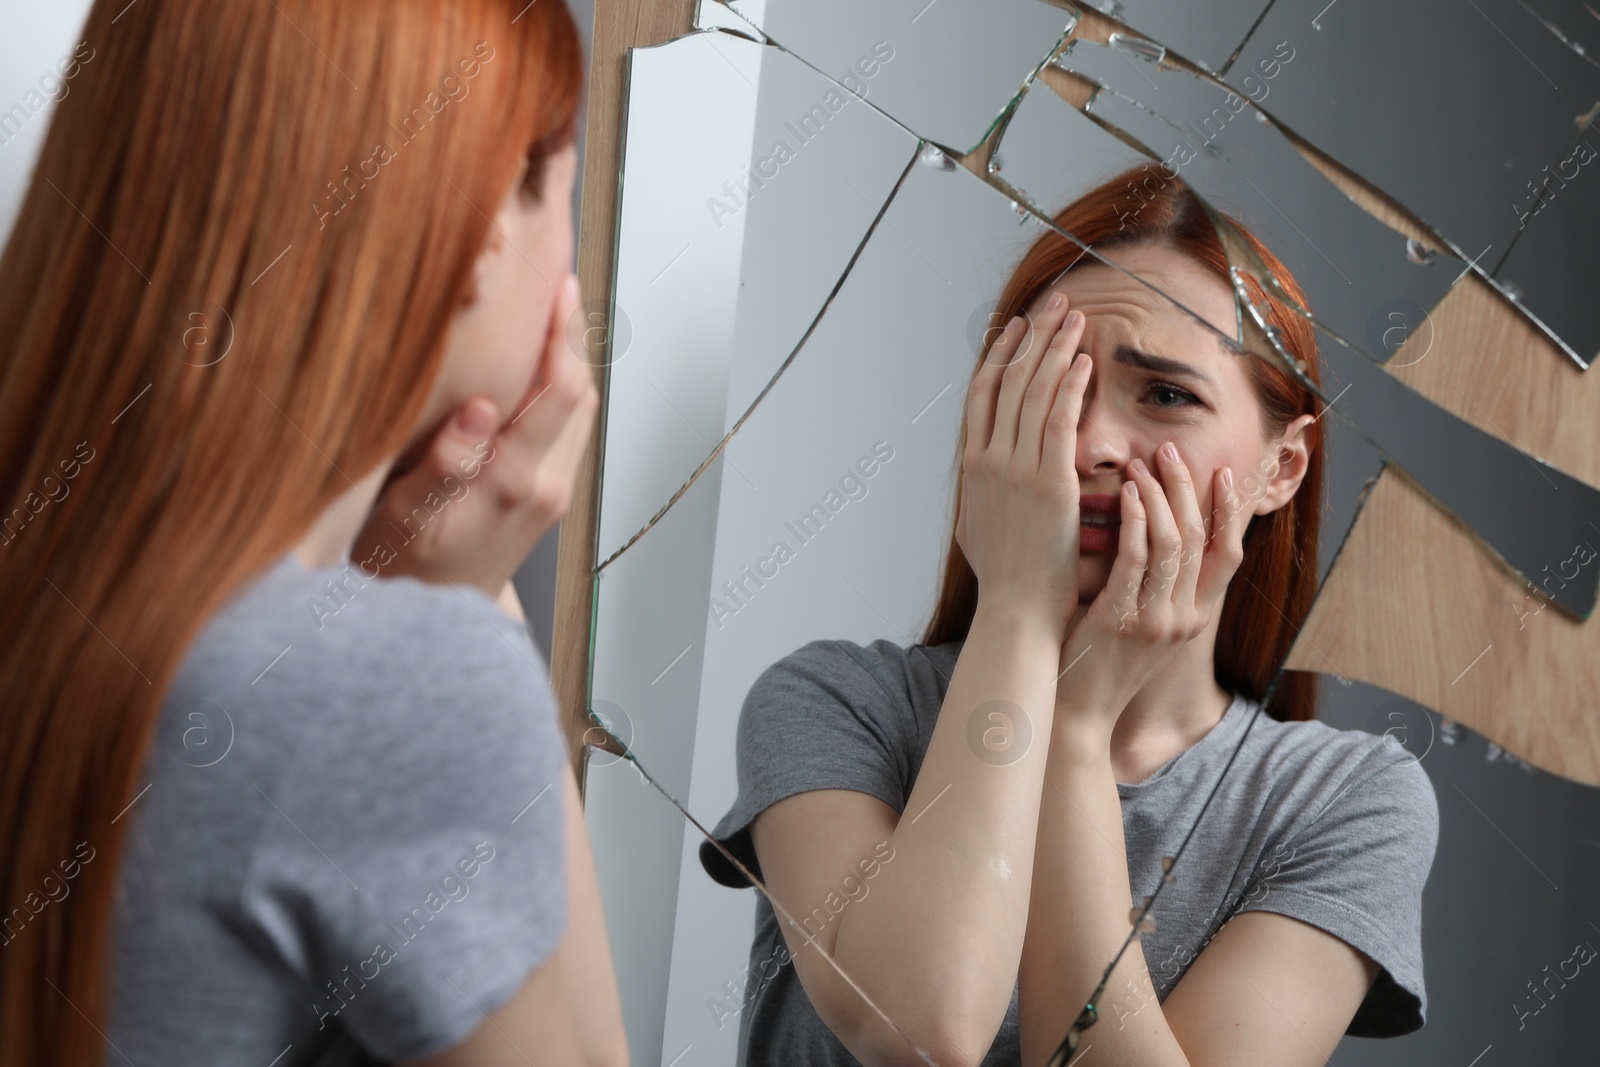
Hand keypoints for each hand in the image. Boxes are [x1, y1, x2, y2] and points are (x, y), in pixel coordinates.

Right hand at [350, 273, 598, 598]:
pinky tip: (535, 359)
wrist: (429, 618)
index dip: (563, 334)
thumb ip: (443, 468)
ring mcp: (553, 491)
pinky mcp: (550, 494)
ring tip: (547, 306)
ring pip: (579, 408)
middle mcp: (546, 485)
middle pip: (581, 391)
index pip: (562, 391)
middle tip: (556, 279)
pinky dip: (557, 387)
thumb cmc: (403, 565)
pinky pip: (567, 427)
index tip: (556, 286)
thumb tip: (476, 414)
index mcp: (515, 482)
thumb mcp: (405, 519)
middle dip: (571, 333)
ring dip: (568, 358)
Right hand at [955, 292, 1091, 637]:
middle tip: (1052, 304)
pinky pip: (1058, 421)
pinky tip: (1083, 361)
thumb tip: (982, 477)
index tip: (1016, 327)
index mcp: (972, 468)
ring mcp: (1015, 470)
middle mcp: (988, 461)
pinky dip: (1070, 387)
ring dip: (1055, 349)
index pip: (982, 395)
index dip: (999, 355)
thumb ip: (983, 494)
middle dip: (1032, 337)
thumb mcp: (980, 527)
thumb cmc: (1006, 578)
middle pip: (1008, 381)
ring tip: (1074, 317)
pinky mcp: (1047, 483)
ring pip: (1033, 393)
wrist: (1016, 610)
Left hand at [1054, 443, 1250, 737]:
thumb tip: (1150, 530)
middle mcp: (1184, 618)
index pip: (1229, 554)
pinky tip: (1127, 495)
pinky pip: (1137, 559)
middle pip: (1201, 538)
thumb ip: (1151, 584)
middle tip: (1169, 450)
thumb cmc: (1097, 661)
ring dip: (1160, 496)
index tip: (1222, 471)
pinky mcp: (1123, 619)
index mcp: (1193, 617)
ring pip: (1174, 543)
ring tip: (1143, 464)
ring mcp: (1157, 620)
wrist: (1075, 713)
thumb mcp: (1140, 624)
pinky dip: (1136, 521)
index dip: (1229, 510)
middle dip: (1188, 488)